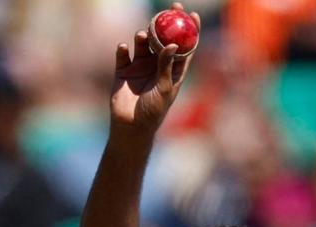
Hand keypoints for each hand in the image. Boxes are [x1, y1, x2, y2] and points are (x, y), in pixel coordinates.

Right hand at [110, 5, 194, 132]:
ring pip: (142, 44)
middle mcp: (157, 66)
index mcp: (172, 71)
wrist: (131, 126)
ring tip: (141, 36)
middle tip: (169, 8)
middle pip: (162, 39)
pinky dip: (123, 49)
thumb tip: (173, 44)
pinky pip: (123, 55)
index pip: (184, 48)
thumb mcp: (164, 88)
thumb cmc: (153, 111)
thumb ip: (167, 66)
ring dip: (143, 36)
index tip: (193, 14)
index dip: (190, 31)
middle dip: (165, 23)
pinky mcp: (123, 71)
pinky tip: (123, 48)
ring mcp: (140, 67)